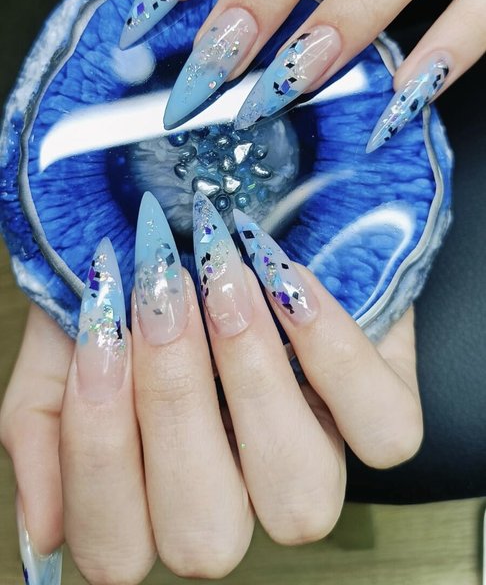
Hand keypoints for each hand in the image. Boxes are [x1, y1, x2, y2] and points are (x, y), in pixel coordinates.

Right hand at [1, 197, 422, 584]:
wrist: (205, 199)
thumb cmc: (137, 273)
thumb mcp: (69, 334)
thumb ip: (41, 423)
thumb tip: (46, 530)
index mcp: (152, 487)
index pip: (117, 549)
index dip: (101, 454)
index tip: (100, 337)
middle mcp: (237, 491)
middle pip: (207, 535)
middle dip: (175, 406)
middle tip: (163, 297)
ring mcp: (315, 457)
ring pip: (301, 499)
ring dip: (253, 381)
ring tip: (224, 285)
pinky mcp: (379, 407)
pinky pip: (384, 430)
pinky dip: (335, 355)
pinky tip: (288, 285)